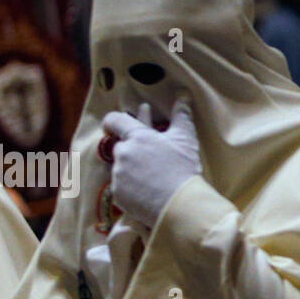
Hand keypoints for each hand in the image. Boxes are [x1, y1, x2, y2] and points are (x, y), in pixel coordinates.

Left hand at [101, 95, 202, 227]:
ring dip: (133, 167)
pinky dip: (132, 185)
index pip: (115, 120)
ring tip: (152, 175)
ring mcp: (118, 175)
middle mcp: (123, 153)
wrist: (179, 204)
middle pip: (122, 146)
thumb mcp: (185, 137)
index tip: (116, 123)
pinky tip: (147, 189)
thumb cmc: (183, 167)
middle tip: (149, 154)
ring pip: (121, 166)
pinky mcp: (117, 194)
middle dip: (133, 148)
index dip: (114, 120)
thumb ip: (181, 114)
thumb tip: (183, 94)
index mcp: (138, 136)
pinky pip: (122, 185)